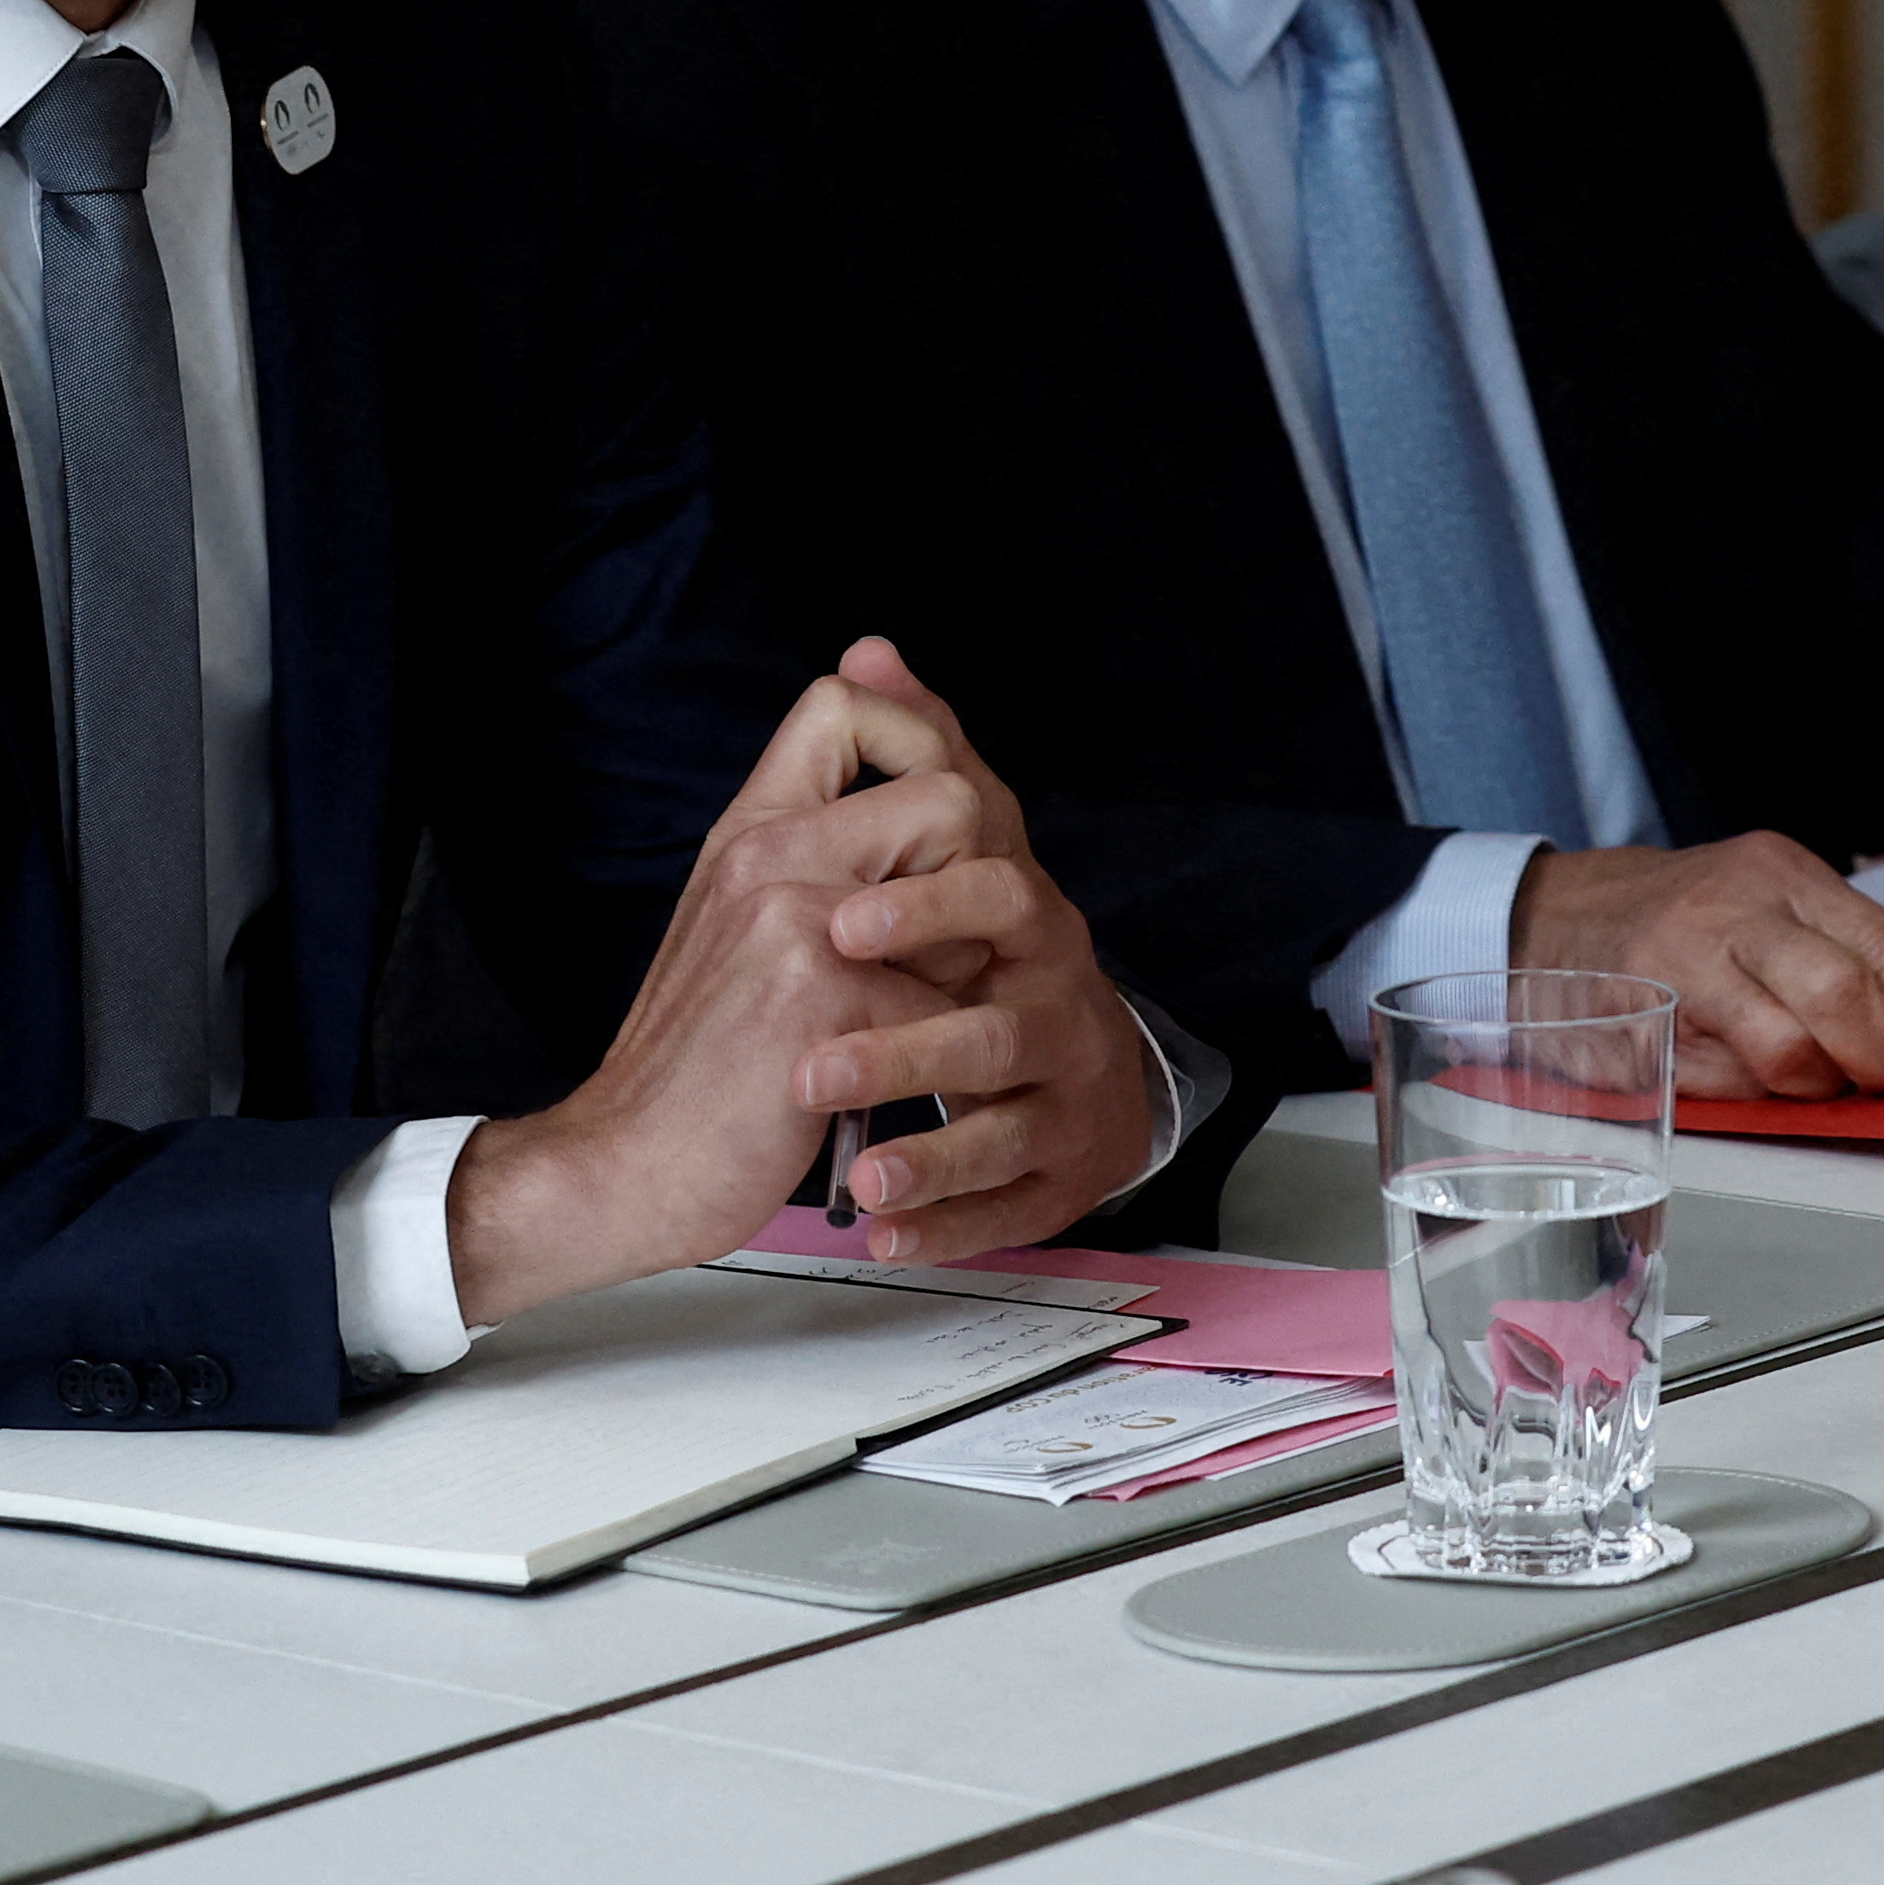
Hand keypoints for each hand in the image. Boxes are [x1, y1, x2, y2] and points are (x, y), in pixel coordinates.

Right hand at [443, 658, 972, 1326]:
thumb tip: (909, 811)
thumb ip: (808, 862)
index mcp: (748, 830)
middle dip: (977, 873)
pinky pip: (949, 1004)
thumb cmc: (697, 1061)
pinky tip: (896, 1085)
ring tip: (921, 1012)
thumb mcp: (740, 930)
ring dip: (970, 960)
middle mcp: (766, 852)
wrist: (625, 1162)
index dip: (915, 738)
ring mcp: (792, 918)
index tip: (933, 812)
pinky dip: (940, 1056)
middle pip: (946, 791)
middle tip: (949, 948)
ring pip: (967, 891)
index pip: (842, 704)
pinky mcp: (820, 996)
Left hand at [792, 635, 1159, 1264]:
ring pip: (1006, 1127)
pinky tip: (886, 1234)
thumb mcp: (948, 850)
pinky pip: (1010, 1207)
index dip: (925, 907)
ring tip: (856, 1176)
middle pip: (1002, 1021)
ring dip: (928, 1153)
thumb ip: (916, 754)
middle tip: (820, 1064)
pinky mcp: (1054, 1175)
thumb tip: (869, 650)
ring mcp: (1060, 1096)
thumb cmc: (989, 950)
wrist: (1062, 1070)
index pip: (997, 895)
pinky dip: (949, 1225)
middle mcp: (1058, 1004)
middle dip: (911, 1045)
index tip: (840, 925)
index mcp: (1029, 922)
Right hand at [1512, 833, 1883, 1105]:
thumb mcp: (1779, 903)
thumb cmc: (1681, 916)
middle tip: (1873, 1075)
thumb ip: (1872, 949)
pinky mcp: (1642, 1025)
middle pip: (1840, 996)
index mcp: (1780, 873)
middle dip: (1876, 1058)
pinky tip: (1733, 1062)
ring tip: (1798, 1068)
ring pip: (1785, 1053)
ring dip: (1811, 1084)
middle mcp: (1730, 910)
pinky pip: (1728, 1086)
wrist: (1549, 920)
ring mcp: (1679, 966)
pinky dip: (1750, 1092)